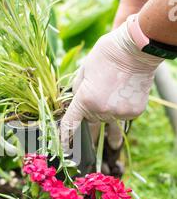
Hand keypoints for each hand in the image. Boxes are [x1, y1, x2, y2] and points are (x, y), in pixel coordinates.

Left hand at [61, 17, 163, 151]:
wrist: (136, 50)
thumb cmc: (107, 55)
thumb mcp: (84, 70)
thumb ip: (77, 89)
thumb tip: (76, 101)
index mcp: (84, 100)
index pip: (71, 123)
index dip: (65, 137)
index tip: (63, 147)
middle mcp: (101, 111)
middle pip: (91, 120)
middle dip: (90, 114)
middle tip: (96, 103)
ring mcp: (118, 113)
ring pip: (108, 119)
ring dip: (108, 112)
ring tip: (113, 110)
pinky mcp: (133, 113)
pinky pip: (122, 116)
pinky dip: (122, 109)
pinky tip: (125, 93)